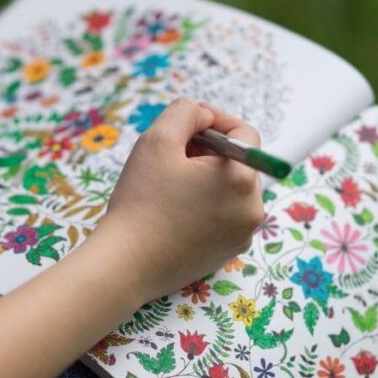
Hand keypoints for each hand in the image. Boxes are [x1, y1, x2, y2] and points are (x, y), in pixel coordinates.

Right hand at [94, 98, 263, 303]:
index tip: (187, 127)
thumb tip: (205, 115)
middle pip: (237, 162)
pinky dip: (205, 206)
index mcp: (242, 178)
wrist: (125, 265)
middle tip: (171, 158)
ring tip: (170, 187)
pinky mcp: (228, 253)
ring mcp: (242, 234)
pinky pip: (224, 216)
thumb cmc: (140, 200)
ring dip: (205, 179)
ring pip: (230, 190)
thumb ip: (186, 112)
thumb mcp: (158, 140)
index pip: (244, 133)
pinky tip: (174, 212)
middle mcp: (253, 209)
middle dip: (208, 152)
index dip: (214, 121)